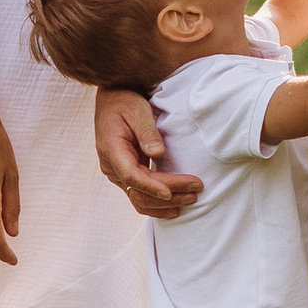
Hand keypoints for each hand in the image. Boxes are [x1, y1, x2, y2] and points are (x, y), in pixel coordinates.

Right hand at [94, 84, 202, 216]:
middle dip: (169, 195)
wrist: (112, 100)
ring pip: (139, 199)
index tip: (170, 192)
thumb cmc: (125, 102)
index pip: (131, 176)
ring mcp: (117, 174)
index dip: (151, 187)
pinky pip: (139, 195)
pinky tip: (174, 207)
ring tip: (191, 199)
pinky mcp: (126, 175)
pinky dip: (157, 204)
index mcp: (112, 150)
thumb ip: (146, 131)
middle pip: (138, 192)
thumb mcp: (136, 109)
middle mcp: (112, 167)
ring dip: (164, 204)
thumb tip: (158, 153)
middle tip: (196, 191)